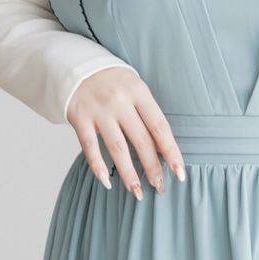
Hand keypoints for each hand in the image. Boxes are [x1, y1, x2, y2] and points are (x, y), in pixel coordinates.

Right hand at [67, 67, 185, 199]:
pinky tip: (107, 182)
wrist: (79, 67)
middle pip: (141, 140)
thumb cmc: (114, 83)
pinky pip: (90, 147)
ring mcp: (99, 110)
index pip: (160, 127)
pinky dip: (98, 166)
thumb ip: (147, 115)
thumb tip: (162, 151)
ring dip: (128, 173)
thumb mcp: (136, 89)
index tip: (179, 173)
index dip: (171, 152)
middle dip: (152, 167)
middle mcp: (120, 101)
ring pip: (117, 147)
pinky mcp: (80, 118)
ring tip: (137, 192)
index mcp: (139, 92)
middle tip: (159, 187)